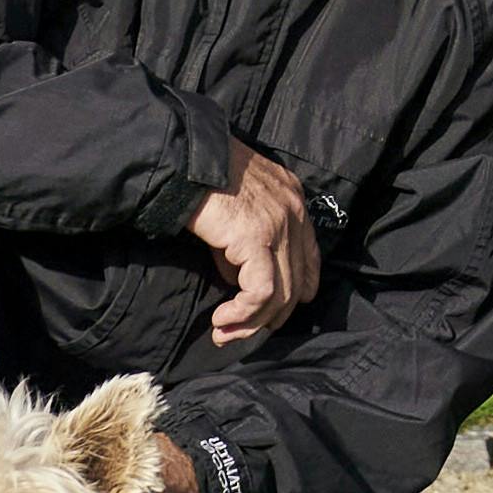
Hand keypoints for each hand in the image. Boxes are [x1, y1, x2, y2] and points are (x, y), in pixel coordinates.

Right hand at [187, 147, 316, 344]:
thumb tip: (236, 282)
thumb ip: (245, 243)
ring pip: (281, 294)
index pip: (310, 256)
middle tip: (239, 333)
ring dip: (251, 322)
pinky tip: (222, 319)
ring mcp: (280, 225)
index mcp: (293, 199)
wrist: (183, 160)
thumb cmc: (200, 180)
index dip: (298, 290)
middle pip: (297, 282)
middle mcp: (294, 211)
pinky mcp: (258, 239)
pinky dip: (243, 313)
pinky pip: (261, 292)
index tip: (273, 313)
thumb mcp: (235, 210)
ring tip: (225, 331)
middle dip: (269, 316)